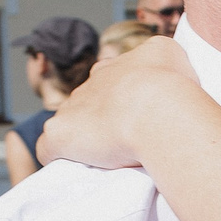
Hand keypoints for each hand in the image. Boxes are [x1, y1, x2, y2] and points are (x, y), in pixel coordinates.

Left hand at [40, 36, 199, 170]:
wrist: (154, 109)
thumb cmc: (171, 88)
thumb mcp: (172, 54)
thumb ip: (160, 59)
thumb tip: (162, 71)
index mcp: (119, 66)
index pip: (115, 78)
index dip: (126, 97)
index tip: (140, 115)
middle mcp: (94, 81)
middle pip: (93, 99)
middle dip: (107, 117)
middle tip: (131, 138)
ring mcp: (73, 107)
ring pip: (73, 121)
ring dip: (85, 137)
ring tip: (109, 158)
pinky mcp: (59, 133)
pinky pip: (49, 146)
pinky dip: (58, 155)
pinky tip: (74, 166)